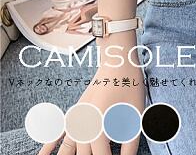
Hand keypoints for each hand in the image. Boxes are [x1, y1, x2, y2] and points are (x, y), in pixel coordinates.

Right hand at [38, 35, 144, 154]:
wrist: (119, 63)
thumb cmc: (130, 87)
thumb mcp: (135, 115)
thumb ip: (131, 143)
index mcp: (99, 127)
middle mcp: (83, 126)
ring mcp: (76, 120)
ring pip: (67, 150)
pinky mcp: (75, 114)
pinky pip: (56, 133)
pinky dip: (47, 148)